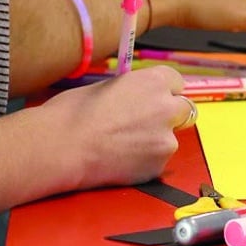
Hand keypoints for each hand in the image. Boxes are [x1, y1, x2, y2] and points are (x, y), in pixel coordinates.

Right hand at [43, 65, 194, 187]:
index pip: (176, 82)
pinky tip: (119, 161)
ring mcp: (166, 138)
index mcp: (154, 81)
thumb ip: (133, 91)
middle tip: (143, 125)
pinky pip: (157, 161)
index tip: (153, 99)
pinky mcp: (158, 165)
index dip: (163, 92)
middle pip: (183, 109)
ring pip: (169, 138)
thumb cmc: (74, 113)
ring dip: (154, 141)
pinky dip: (144, 162)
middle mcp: (167, 107)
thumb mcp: (108, 86)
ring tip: (122, 146)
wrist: (62, 147)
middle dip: (168, 116)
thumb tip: (137, 98)